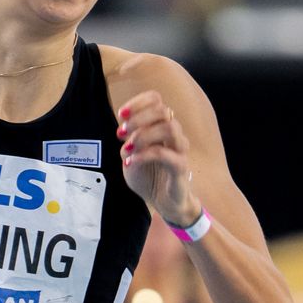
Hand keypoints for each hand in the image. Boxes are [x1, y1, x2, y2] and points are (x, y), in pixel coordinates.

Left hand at [116, 91, 199, 225]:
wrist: (163, 202)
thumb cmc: (149, 176)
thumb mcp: (130, 155)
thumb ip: (128, 140)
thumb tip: (124, 131)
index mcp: (161, 126)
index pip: (156, 100)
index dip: (138, 102)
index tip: (121, 115)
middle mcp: (173, 134)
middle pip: (164, 110)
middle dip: (138, 118)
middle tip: (121, 133)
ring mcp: (179, 150)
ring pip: (169, 128)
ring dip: (143, 135)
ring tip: (127, 148)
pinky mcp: (181, 167)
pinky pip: (165, 154)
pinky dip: (144, 156)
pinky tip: (130, 162)